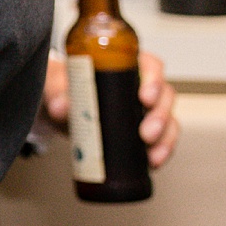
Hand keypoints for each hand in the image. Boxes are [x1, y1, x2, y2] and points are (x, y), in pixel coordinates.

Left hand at [43, 49, 180, 168]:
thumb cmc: (64, 87)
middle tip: (146, 133)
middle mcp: (142, 85)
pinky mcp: (145, 131)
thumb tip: (61, 106)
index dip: (154, 80)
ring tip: (151, 152)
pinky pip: (163, 139)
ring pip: (168, 119)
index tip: (145, 96)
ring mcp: (146, 109)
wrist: (61, 111)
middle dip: (160, 115)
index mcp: (126, 65)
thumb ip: (56, 90)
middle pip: (164, 95)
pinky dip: (162, 150)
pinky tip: (154, 161)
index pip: (151, 66)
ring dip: (164, 137)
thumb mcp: (56, 83)